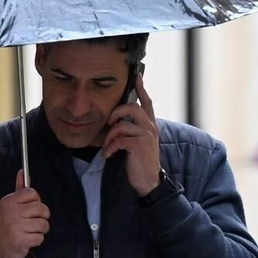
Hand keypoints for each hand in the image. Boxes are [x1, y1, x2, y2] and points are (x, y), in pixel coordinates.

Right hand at [0, 170, 49, 257]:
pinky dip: (37, 240)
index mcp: (9, 201)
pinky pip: (40, 237)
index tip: (30, 208)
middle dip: (42, 217)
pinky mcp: (21, 240)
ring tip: (29, 232)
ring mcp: (16, 226)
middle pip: (41, 208)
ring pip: (44, 224)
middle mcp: (11, 212)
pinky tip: (28, 240)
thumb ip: (19, 190)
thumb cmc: (7, 225)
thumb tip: (23, 171)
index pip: (32, 193)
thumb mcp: (10, 206)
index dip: (36, 201)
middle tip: (33, 222)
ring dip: (40, 230)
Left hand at [102, 77, 160, 196]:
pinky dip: (110, 148)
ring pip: (122, 124)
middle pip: (132, 107)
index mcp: (150, 125)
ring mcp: (146, 135)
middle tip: (108, 123)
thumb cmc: (140, 162)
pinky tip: (108, 155)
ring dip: (109, 137)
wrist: (148, 181)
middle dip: (116, 113)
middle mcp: (150, 127)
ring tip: (106, 147)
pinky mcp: (139, 145)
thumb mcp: (138, 143)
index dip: (142, 89)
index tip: (137, 76)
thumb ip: (133, 130)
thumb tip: (116, 123)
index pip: (147, 103)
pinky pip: (119, 139)